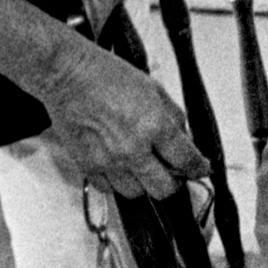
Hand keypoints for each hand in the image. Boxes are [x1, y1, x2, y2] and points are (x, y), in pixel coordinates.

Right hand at [41, 40, 210, 198]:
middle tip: (172, 171)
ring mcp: (108, 160)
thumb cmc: (105, 75)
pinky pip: (109, 188)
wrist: (67, 74)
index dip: (198, 168)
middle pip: (164, 188)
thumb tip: (184, 138)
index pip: (186, 160)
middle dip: (174, 181)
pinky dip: (117, 182)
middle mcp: (132, 148)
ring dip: (144, 183)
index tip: (200, 168)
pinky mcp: (86, 165)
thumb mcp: (154, 89)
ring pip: (137, 193)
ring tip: (143, 167)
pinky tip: (120, 166)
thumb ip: (174, 117)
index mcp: (154, 126)